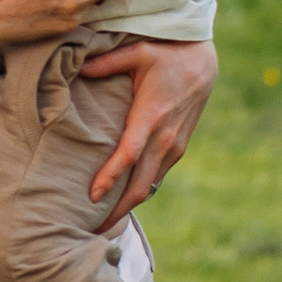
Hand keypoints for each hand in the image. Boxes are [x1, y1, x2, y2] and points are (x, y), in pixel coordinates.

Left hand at [79, 33, 216, 220]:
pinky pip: (156, 177)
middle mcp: (165, 138)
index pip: (129, 155)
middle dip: (117, 210)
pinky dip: (139, 192)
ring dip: (127, 205)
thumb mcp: (137, 51)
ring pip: (149, 186)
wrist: (203, 62)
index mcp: (151, 116)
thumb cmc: (166, 54)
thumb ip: (106, 62)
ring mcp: (174, 147)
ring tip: (103, 222)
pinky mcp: (178, 148)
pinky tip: (122, 201)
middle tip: (91, 230)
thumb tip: (79, 66)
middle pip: (140, 185)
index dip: (110, 177)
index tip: (91, 196)